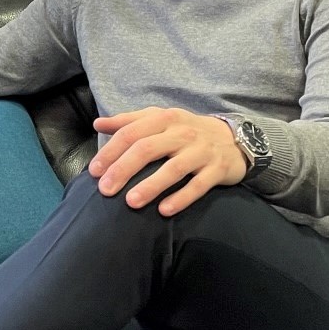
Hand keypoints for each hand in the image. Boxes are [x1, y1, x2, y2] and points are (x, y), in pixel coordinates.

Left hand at [87, 108, 246, 217]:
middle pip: (148, 149)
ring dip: (150, 186)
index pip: (131, 133)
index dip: (111, 152)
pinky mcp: (217, 170)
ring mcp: (201, 151)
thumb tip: (98, 124)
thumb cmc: (187, 130)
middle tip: (105, 190)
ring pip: (173, 168)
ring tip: (131, 202)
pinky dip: (181, 198)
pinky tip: (164, 211)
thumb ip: (129, 121)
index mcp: (164, 119)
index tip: (94, 171)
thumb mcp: (160, 119)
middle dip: (123, 169)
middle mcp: (182, 132)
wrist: (234, 138)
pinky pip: (198, 185)